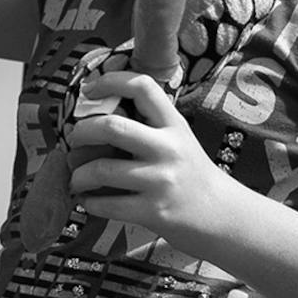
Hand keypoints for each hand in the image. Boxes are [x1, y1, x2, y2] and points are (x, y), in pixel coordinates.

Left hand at [66, 70, 240, 241]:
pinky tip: (90, 200)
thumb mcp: (178, 139)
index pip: (142, 86)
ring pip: (101, 170)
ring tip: (77, 177)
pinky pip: (106, 204)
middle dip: (81, 132)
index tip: (89, 90)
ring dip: (78, 174)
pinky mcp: (154, 211)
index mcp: (173, 125)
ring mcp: (161, 181)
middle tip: (73, 139)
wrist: (225, 216)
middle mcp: (168, 148)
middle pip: (112, 127)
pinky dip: (89, 202)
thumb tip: (95, 115)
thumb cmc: (191, 174)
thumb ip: (148, 125)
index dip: (110, 81)